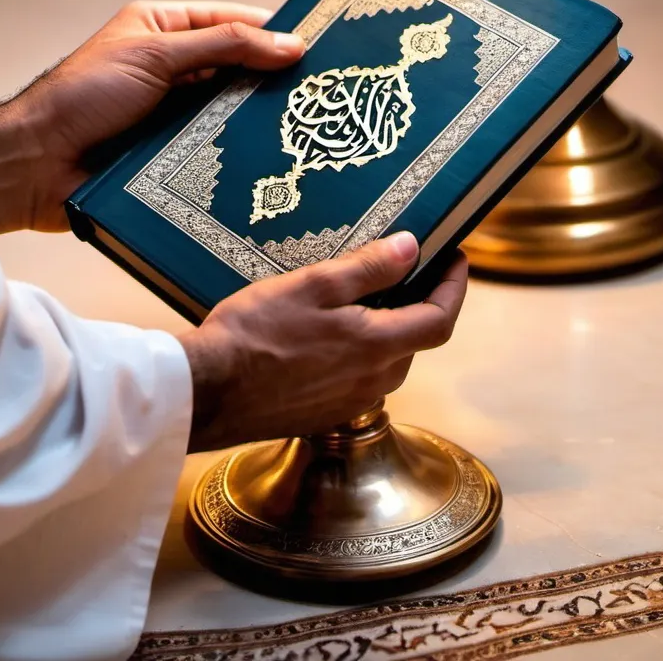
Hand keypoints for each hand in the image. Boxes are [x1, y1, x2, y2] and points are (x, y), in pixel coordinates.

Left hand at [0, 1, 303, 237]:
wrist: (37, 164)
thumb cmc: (84, 97)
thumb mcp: (156, 55)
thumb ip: (224, 46)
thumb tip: (289, 43)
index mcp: (162, 30)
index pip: (229, 21)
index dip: (269, 30)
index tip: (315, 43)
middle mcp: (171, 69)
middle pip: (235, 67)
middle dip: (269, 77)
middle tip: (317, 91)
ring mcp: (173, 113)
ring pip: (229, 110)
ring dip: (254, 118)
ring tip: (301, 125)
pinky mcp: (172, 153)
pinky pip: (215, 147)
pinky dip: (237, 150)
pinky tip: (268, 156)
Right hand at [178, 233, 468, 450]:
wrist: (208, 392)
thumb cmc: (254, 333)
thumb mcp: (313, 285)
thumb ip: (368, 268)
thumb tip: (412, 248)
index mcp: (377, 347)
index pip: (441, 319)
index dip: (455, 287)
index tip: (454, 258)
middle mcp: (373, 382)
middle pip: (416, 340)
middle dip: (420, 304)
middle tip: (406, 270)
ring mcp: (348, 403)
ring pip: (387, 361)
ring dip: (388, 330)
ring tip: (362, 298)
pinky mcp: (324, 415)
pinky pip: (359, 379)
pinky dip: (359, 353)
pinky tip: (327, 335)